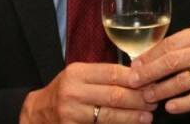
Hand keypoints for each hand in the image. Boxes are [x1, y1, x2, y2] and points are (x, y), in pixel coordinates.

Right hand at [20, 62, 155, 123]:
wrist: (36, 113)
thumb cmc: (64, 91)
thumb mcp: (79, 76)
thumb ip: (104, 75)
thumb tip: (138, 76)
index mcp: (77, 73)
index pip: (113, 73)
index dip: (135, 79)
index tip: (151, 81)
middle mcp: (73, 92)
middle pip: (114, 95)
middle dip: (138, 99)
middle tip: (153, 101)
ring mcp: (71, 113)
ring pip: (108, 116)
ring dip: (131, 117)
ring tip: (147, 117)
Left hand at [128, 24, 189, 114]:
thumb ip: (178, 45)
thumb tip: (143, 61)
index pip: (169, 44)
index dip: (149, 56)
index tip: (135, 66)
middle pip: (173, 61)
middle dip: (150, 74)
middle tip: (134, 82)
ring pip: (184, 80)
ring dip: (163, 90)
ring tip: (148, 96)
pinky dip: (184, 103)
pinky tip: (170, 106)